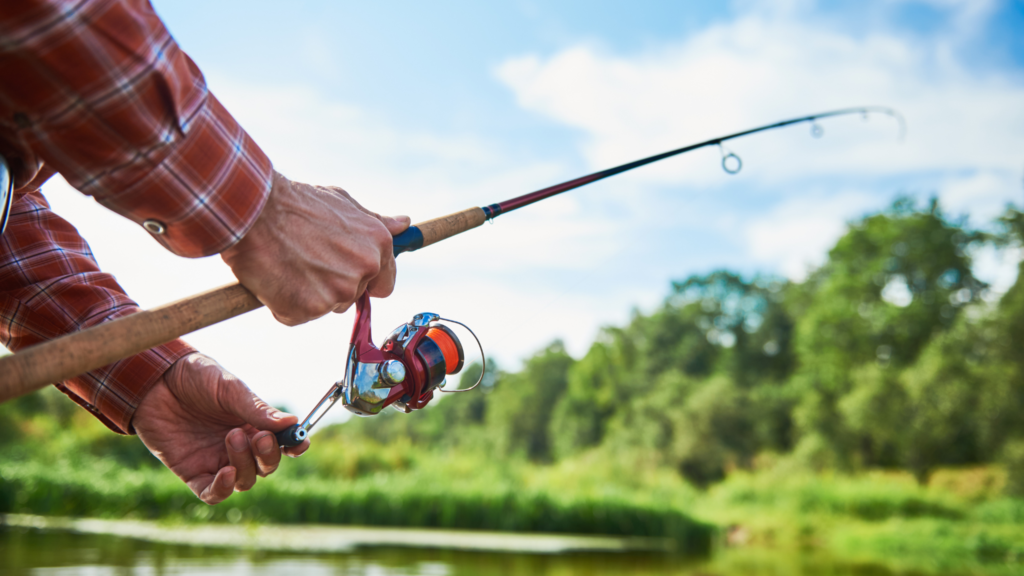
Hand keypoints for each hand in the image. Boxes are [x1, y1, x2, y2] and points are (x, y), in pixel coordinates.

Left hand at [132, 353, 308, 504]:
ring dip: (245, 464)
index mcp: (253, 424)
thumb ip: (257, 409)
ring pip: (244, 481)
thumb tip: (292, 423)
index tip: (300, 442)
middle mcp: (239, 446)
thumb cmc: (195, 377)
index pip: (282, 444)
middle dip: (268, 455)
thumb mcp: (230, 389)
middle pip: (266, 466)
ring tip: (232, 435)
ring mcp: (216, 460)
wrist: (154, 379)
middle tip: (258, 436)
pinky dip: (223, 489)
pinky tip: (226, 473)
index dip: (294, 446)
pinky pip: (212, 493)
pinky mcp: (192, 472)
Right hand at [221, 171, 410, 325]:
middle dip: (331, 284)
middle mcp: (362, 271)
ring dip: (308, 294)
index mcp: (377, 245)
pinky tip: (275, 276)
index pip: (383, 285)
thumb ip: (376, 221)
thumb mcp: (343, 203)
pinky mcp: (307, 309)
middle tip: (305, 258)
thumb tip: (404, 224)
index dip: (364, 282)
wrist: (252, 210)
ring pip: (325, 307)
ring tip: (289, 263)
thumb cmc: (296, 203)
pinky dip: (284, 303)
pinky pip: (297, 316)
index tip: (345, 273)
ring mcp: (335, 293)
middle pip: (351, 297)